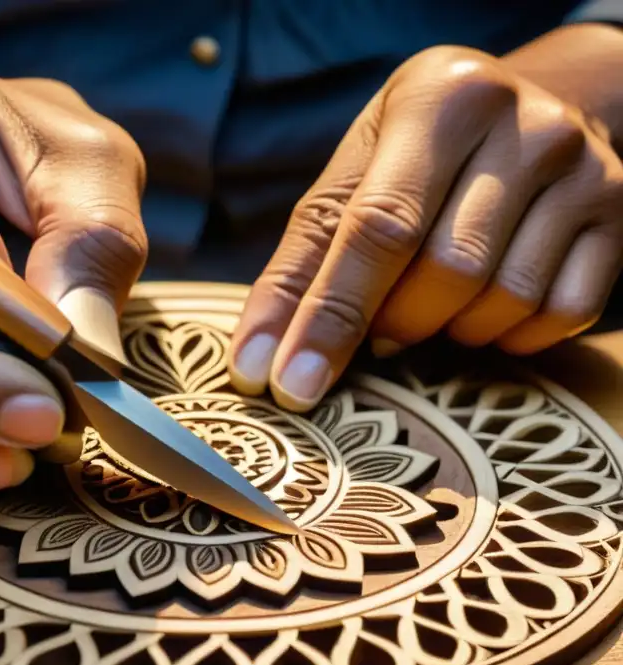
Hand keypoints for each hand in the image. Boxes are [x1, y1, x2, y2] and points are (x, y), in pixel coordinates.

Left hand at [228, 45, 622, 410]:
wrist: (531, 113)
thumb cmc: (416, 159)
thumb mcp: (351, 181)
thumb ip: (300, 266)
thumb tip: (257, 365)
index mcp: (439, 99)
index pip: (379, 227)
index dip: (329, 316)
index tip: (288, 386)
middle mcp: (523, 124)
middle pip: (446, 271)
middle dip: (394, 322)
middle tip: (379, 330)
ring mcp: (584, 169)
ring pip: (505, 299)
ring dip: (451, 331)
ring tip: (431, 308)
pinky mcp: (619, 215)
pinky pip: (560, 315)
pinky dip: (509, 336)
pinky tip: (484, 311)